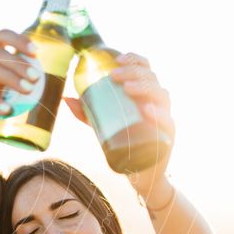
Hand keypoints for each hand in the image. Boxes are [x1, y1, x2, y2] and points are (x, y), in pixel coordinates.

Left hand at [63, 52, 174, 195]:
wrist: (140, 174)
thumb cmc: (125, 144)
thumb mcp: (103, 126)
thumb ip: (87, 113)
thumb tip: (66, 98)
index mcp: (145, 95)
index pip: (145, 69)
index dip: (134, 60)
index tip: (115, 59)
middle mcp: (158, 103)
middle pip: (151, 78)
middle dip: (133, 72)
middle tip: (114, 75)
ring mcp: (164, 118)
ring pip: (161, 96)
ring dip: (145, 89)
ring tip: (128, 88)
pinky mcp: (167, 137)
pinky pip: (167, 123)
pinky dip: (159, 116)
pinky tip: (147, 111)